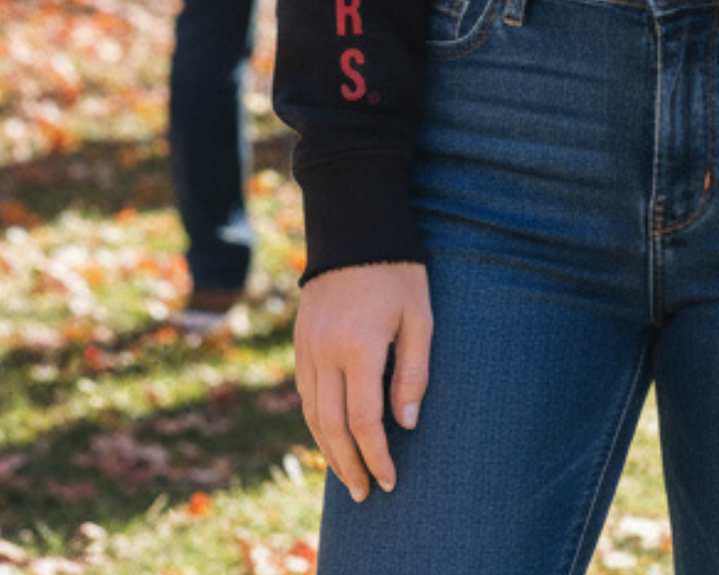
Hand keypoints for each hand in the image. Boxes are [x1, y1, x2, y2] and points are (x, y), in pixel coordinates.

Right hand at [295, 261, 431, 502]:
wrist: (354, 225)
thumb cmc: (398, 269)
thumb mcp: (419, 315)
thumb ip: (414, 371)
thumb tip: (406, 424)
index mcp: (358, 347)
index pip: (364, 420)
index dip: (377, 456)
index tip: (391, 482)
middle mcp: (325, 352)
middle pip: (331, 426)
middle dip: (349, 465)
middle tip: (366, 494)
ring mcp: (307, 346)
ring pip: (312, 413)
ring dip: (329, 449)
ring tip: (348, 475)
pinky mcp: (299, 339)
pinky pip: (305, 392)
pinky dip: (316, 421)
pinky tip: (330, 434)